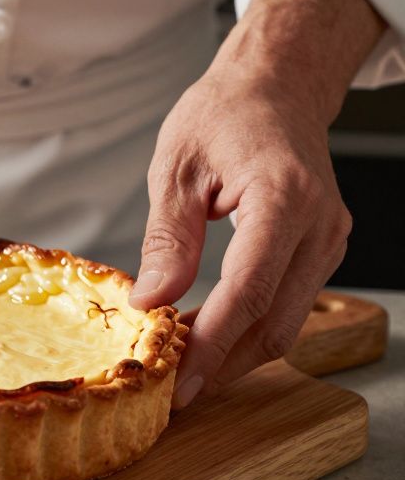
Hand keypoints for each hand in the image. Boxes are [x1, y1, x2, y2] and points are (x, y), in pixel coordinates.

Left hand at [131, 73, 349, 407]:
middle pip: (276, 322)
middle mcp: (320, 225)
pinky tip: (207, 335)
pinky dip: (249, 328)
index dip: (212, 344)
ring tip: (183, 367)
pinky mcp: (323, 248)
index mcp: (284, 198)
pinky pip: (289, 303)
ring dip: (236, 351)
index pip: (248, 292)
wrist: (274, 88)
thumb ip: (167, 238)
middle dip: (224, 364)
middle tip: (174, 391)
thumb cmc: (223, 115)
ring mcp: (329, 239)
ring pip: (287, 322)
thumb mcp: (176, 169)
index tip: (179, 382)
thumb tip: (150, 300)